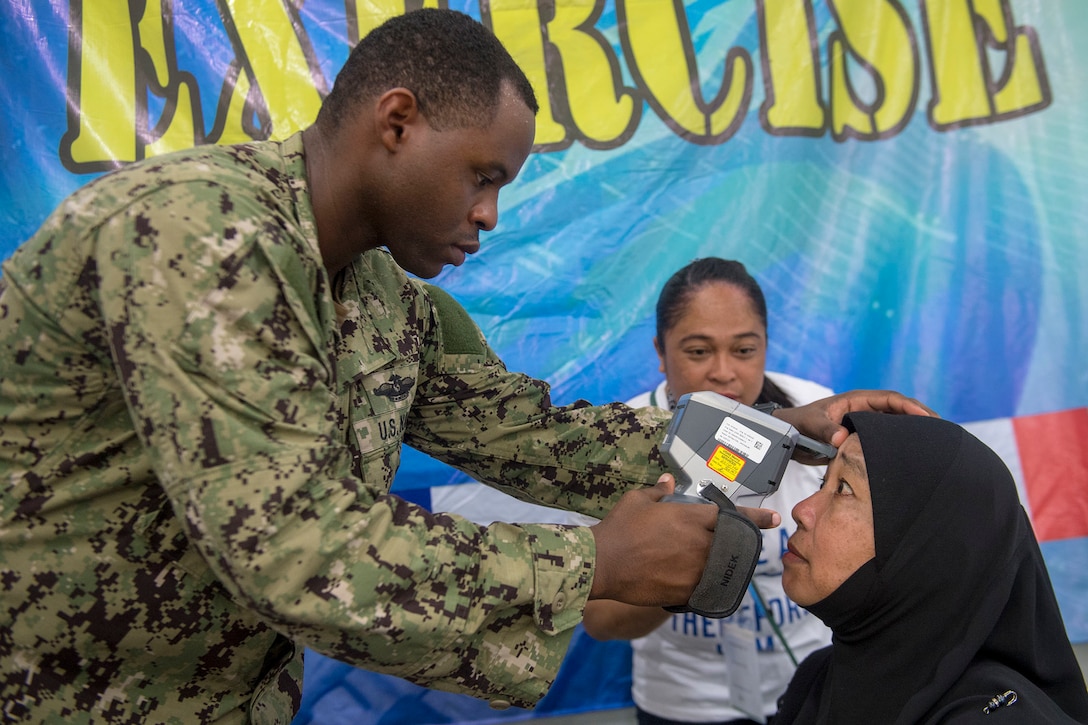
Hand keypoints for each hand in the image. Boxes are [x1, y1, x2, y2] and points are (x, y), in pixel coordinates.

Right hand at [588, 474, 779, 605]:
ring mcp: (695, 569)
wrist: (602, 564)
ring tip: (724, 565)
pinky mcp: (686, 591)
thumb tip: (668, 481)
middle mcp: (700, 543)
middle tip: (747, 545)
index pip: (732, 516)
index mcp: (691, 517)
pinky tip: (703, 582)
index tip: (773, 519)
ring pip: (723, 568)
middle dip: (743, 545)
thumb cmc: (619, 528)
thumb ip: (659, 491)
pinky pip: (707, 587)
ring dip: (726, 565)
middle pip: (733, 545)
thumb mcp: (637, 500)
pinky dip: (708, 584)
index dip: (755, 518)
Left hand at [775, 389, 936, 455]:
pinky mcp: (863, 437)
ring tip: (938, 443)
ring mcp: (866, 423)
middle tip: (944, 430)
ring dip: (915, 431)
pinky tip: (915, 455)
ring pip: (896, 424)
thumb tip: (842, 436)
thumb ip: (824, 430)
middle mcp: (864, 410)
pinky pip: (887, 438)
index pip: (890, 399)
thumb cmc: (798, 424)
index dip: (910, 406)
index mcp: (856, 400)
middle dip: (922, 417)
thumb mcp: (810, 425)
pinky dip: (902, 443)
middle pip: (900, 410)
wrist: (788, 435)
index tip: (927, 416)